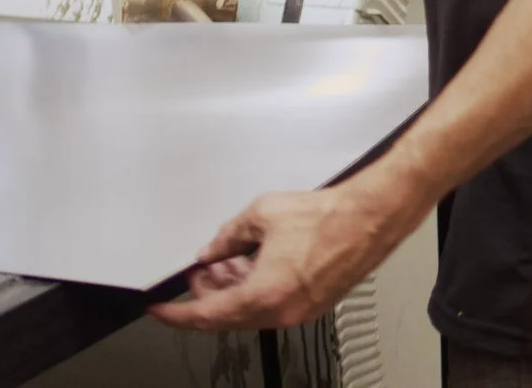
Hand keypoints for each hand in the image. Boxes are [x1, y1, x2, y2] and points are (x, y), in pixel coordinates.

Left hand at [149, 179, 412, 331]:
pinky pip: (271, 305)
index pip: (206, 315)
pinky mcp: (312, 305)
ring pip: (250, 310)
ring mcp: (298, 312)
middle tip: (199, 272)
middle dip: (208, 293)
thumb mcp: (262, 215)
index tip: (161, 312)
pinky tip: (254, 263)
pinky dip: (256, 289)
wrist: (369, 219)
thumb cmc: (328, 217)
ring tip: (226, 262)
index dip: (178, 314)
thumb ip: (228, 236)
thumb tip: (212, 250)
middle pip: (228, 316)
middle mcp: (280, 311)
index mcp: (263, 295)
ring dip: (233, 290)